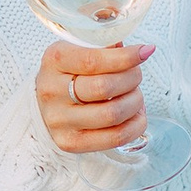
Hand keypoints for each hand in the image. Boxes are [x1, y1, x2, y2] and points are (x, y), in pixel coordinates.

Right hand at [36, 41, 152, 152]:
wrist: (46, 102)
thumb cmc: (70, 72)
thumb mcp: (79, 50)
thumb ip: (105, 48)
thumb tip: (139, 51)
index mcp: (54, 61)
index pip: (93, 60)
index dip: (124, 57)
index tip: (145, 52)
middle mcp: (51, 91)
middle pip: (104, 87)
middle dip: (132, 79)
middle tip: (136, 76)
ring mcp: (59, 120)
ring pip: (113, 113)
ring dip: (135, 102)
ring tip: (135, 95)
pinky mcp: (70, 142)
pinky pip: (115, 137)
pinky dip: (136, 125)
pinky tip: (135, 114)